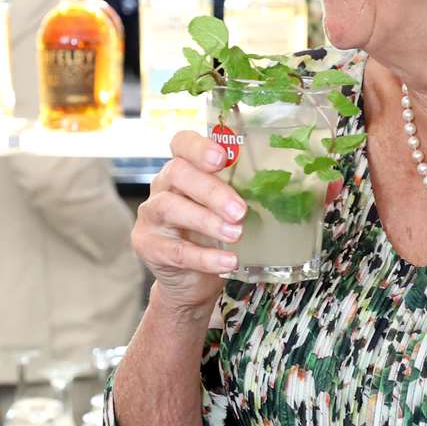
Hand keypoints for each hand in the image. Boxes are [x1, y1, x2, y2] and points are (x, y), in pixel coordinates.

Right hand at [132, 131, 245, 312]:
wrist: (192, 282)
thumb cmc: (212, 237)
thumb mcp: (225, 212)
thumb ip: (240, 196)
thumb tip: (278, 191)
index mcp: (183, 170)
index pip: (181, 143)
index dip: (198, 147)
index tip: (221, 158)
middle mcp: (162, 187)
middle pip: (177, 173)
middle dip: (210, 190)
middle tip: (239, 210)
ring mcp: (151, 216)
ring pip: (169, 206)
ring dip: (205, 220)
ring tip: (235, 234)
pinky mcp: (148, 245)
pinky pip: (174, 250)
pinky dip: (204, 257)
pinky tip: (227, 261)